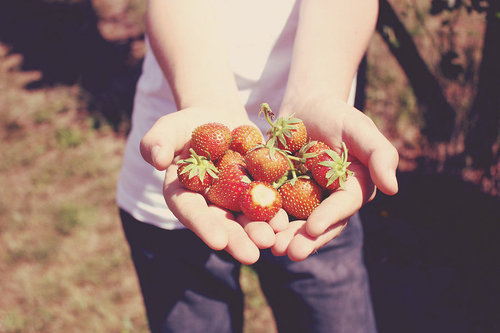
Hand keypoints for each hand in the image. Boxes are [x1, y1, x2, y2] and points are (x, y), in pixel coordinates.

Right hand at [140, 107, 276, 263]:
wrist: (217, 119)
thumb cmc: (187, 125)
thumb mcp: (169, 128)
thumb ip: (157, 141)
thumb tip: (155, 160)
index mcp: (183, 194)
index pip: (190, 211)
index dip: (203, 226)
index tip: (217, 242)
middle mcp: (208, 204)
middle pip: (221, 223)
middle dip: (236, 239)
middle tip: (251, 255)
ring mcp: (233, 200)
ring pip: (246, 219)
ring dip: (258, 231)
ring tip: (272, 240)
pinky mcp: (255, 190)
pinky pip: (265, 203)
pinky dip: (275, 213)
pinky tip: (285, 222)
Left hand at [272, 97, 398, 260]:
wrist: (305, 108)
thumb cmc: (337, 114)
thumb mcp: (359, 127)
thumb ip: (380, 154)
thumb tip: (393, 188)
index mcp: (353, 189)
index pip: (344, 205)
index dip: (330, 217)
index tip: (314, 227)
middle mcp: (330, 201)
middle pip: (320, 223)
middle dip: (306, 239)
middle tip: (291, 252)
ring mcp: (305, 200)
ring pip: (296, 222)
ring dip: (284, 236)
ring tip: (271, 248)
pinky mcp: (282, 194)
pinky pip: (273, 208)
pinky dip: (264, 219)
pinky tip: (251, 229)